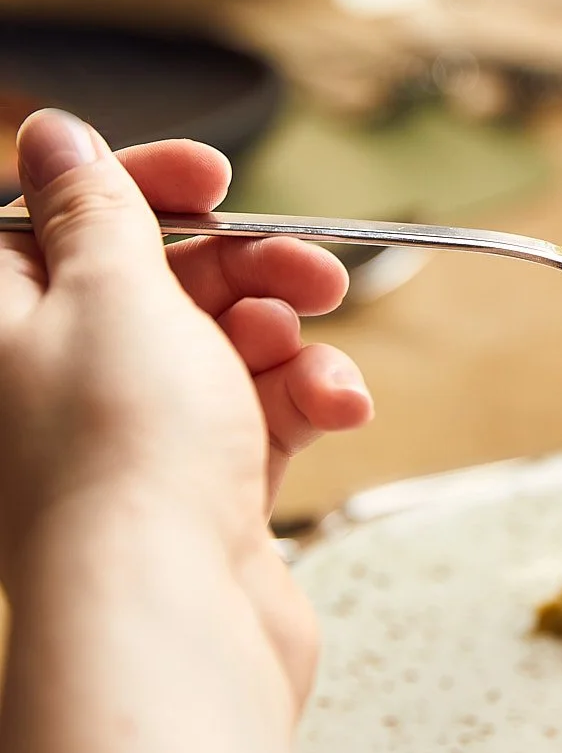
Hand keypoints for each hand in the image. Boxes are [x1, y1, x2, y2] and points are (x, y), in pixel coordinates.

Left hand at [0, 110, 372, 705]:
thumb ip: (94, 208)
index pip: (59, 221)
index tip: (214, 181)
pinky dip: (304, 403)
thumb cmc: (122, 455)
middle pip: (158, 283)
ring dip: (289, 340)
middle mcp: (54, 382)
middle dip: (247, 267)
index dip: (142, 189)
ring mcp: (128, 442)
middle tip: (312, 271)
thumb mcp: (112, 291)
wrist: (166, 616)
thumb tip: (52, 136)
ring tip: (320, 361)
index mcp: (4, 324)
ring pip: (222, 348)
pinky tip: (338, 410)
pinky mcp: (197, 493)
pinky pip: (259, 416)